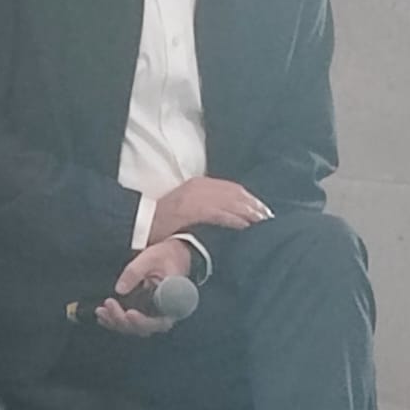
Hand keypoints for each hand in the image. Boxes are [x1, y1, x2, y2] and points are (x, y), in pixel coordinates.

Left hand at [94, 239, 191, 336]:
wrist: (168, 256)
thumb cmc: (163, 257)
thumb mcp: (150, 259)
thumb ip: (135, 272)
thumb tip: (119, 289)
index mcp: (173, 303)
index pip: (160, 321)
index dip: (143, 322)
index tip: (130, 313)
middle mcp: (163, 314)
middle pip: (143, 328)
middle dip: (122, 319)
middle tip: (109, 303)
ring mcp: (152, 315)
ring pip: (132, 327)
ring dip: (115, 321)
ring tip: (100, 311)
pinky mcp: (141, 312)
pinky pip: (127, 322)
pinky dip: (113, 320)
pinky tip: (102, 315)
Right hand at [147, 176, 271, 242]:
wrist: (142, 221)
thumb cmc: (164, 218)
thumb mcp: (187, 204)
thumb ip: (206, 204)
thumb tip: (229, 212)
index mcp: (199, 182)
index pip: (232, 187)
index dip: (250, 198)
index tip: (263, 209)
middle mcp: (199, 185)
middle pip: (235, 193)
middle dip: (253, 206)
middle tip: (268, 218)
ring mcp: (195, 197)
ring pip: (230, 202)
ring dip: (248, 213)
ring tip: (261, 224)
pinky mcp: (191, 209)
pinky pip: (219, 214)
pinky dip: (234, 220)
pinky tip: (244, 227)